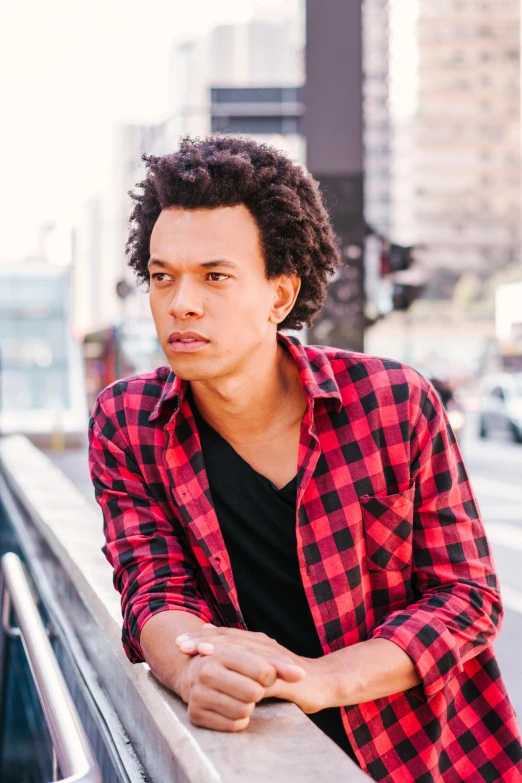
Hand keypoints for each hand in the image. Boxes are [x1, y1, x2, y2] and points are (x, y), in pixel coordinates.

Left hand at [175, 626, 336, 713]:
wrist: (324, 681)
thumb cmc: (288, 674)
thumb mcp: (260, 661)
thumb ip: (238, 651)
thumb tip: (209, 636)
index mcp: (256, 642)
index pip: (224, 636)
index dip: (201, 637)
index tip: (178, 642)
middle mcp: (263, 645)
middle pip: (229, 639)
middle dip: (203, 641)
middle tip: (180, 645)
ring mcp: (273, 659)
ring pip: (243, 651)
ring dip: (221, 649)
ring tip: (200, 650)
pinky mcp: (284, 676)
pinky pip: (262, 673)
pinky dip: (245, 671)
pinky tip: (233, 674)